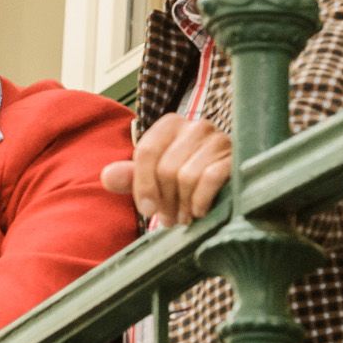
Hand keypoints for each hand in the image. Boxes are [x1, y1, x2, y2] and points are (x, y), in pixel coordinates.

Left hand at [100, 113, 231, 225]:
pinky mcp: (235, 157)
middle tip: (169, 218)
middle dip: (165, 201)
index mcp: (170, 124)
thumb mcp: (153, 177)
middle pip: (166, 169)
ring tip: (183, 217)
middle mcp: (195, 125)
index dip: (143, 186)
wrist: (228, 184)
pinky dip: (201, 200)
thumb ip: (130, 176)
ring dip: (183, 205)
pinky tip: (199, 211)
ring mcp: (218, 139)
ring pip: (187, 177)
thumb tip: (107, 177)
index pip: (146, 152)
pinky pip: (210, 179)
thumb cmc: (185, 179)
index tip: (147, 210)